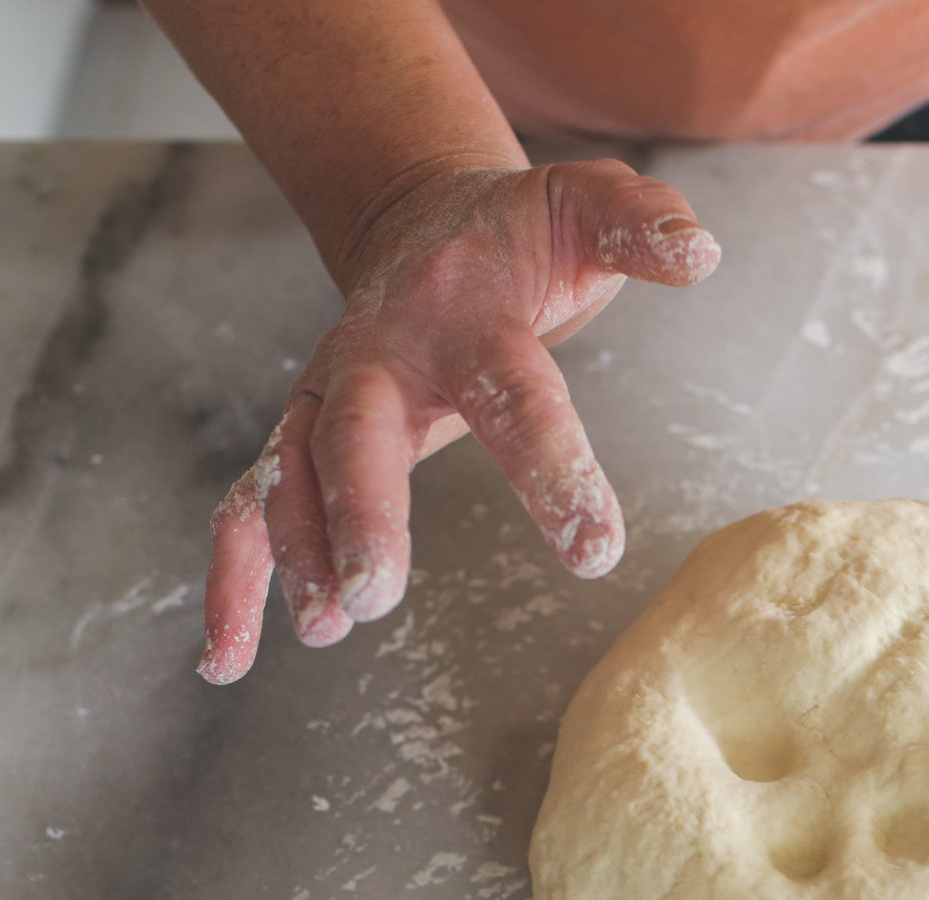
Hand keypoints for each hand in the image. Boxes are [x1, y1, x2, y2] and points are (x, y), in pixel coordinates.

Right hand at [198, 158, 721, 682]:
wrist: (420, 220)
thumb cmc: (518, 235)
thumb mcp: (586, 208)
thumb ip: (642, 224)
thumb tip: (698, 253)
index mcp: (464, 311)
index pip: (511, 392)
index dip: (552, 468)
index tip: (594, 550)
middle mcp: (378, 355)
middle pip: (358, 435)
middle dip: (362, 514)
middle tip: (378, 593)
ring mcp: (327, 398)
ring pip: (292, 476)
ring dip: (297, 553)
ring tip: (325, 628)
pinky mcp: (300, 438)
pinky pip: (249, 509)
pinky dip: (234, 581)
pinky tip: (230, 661)